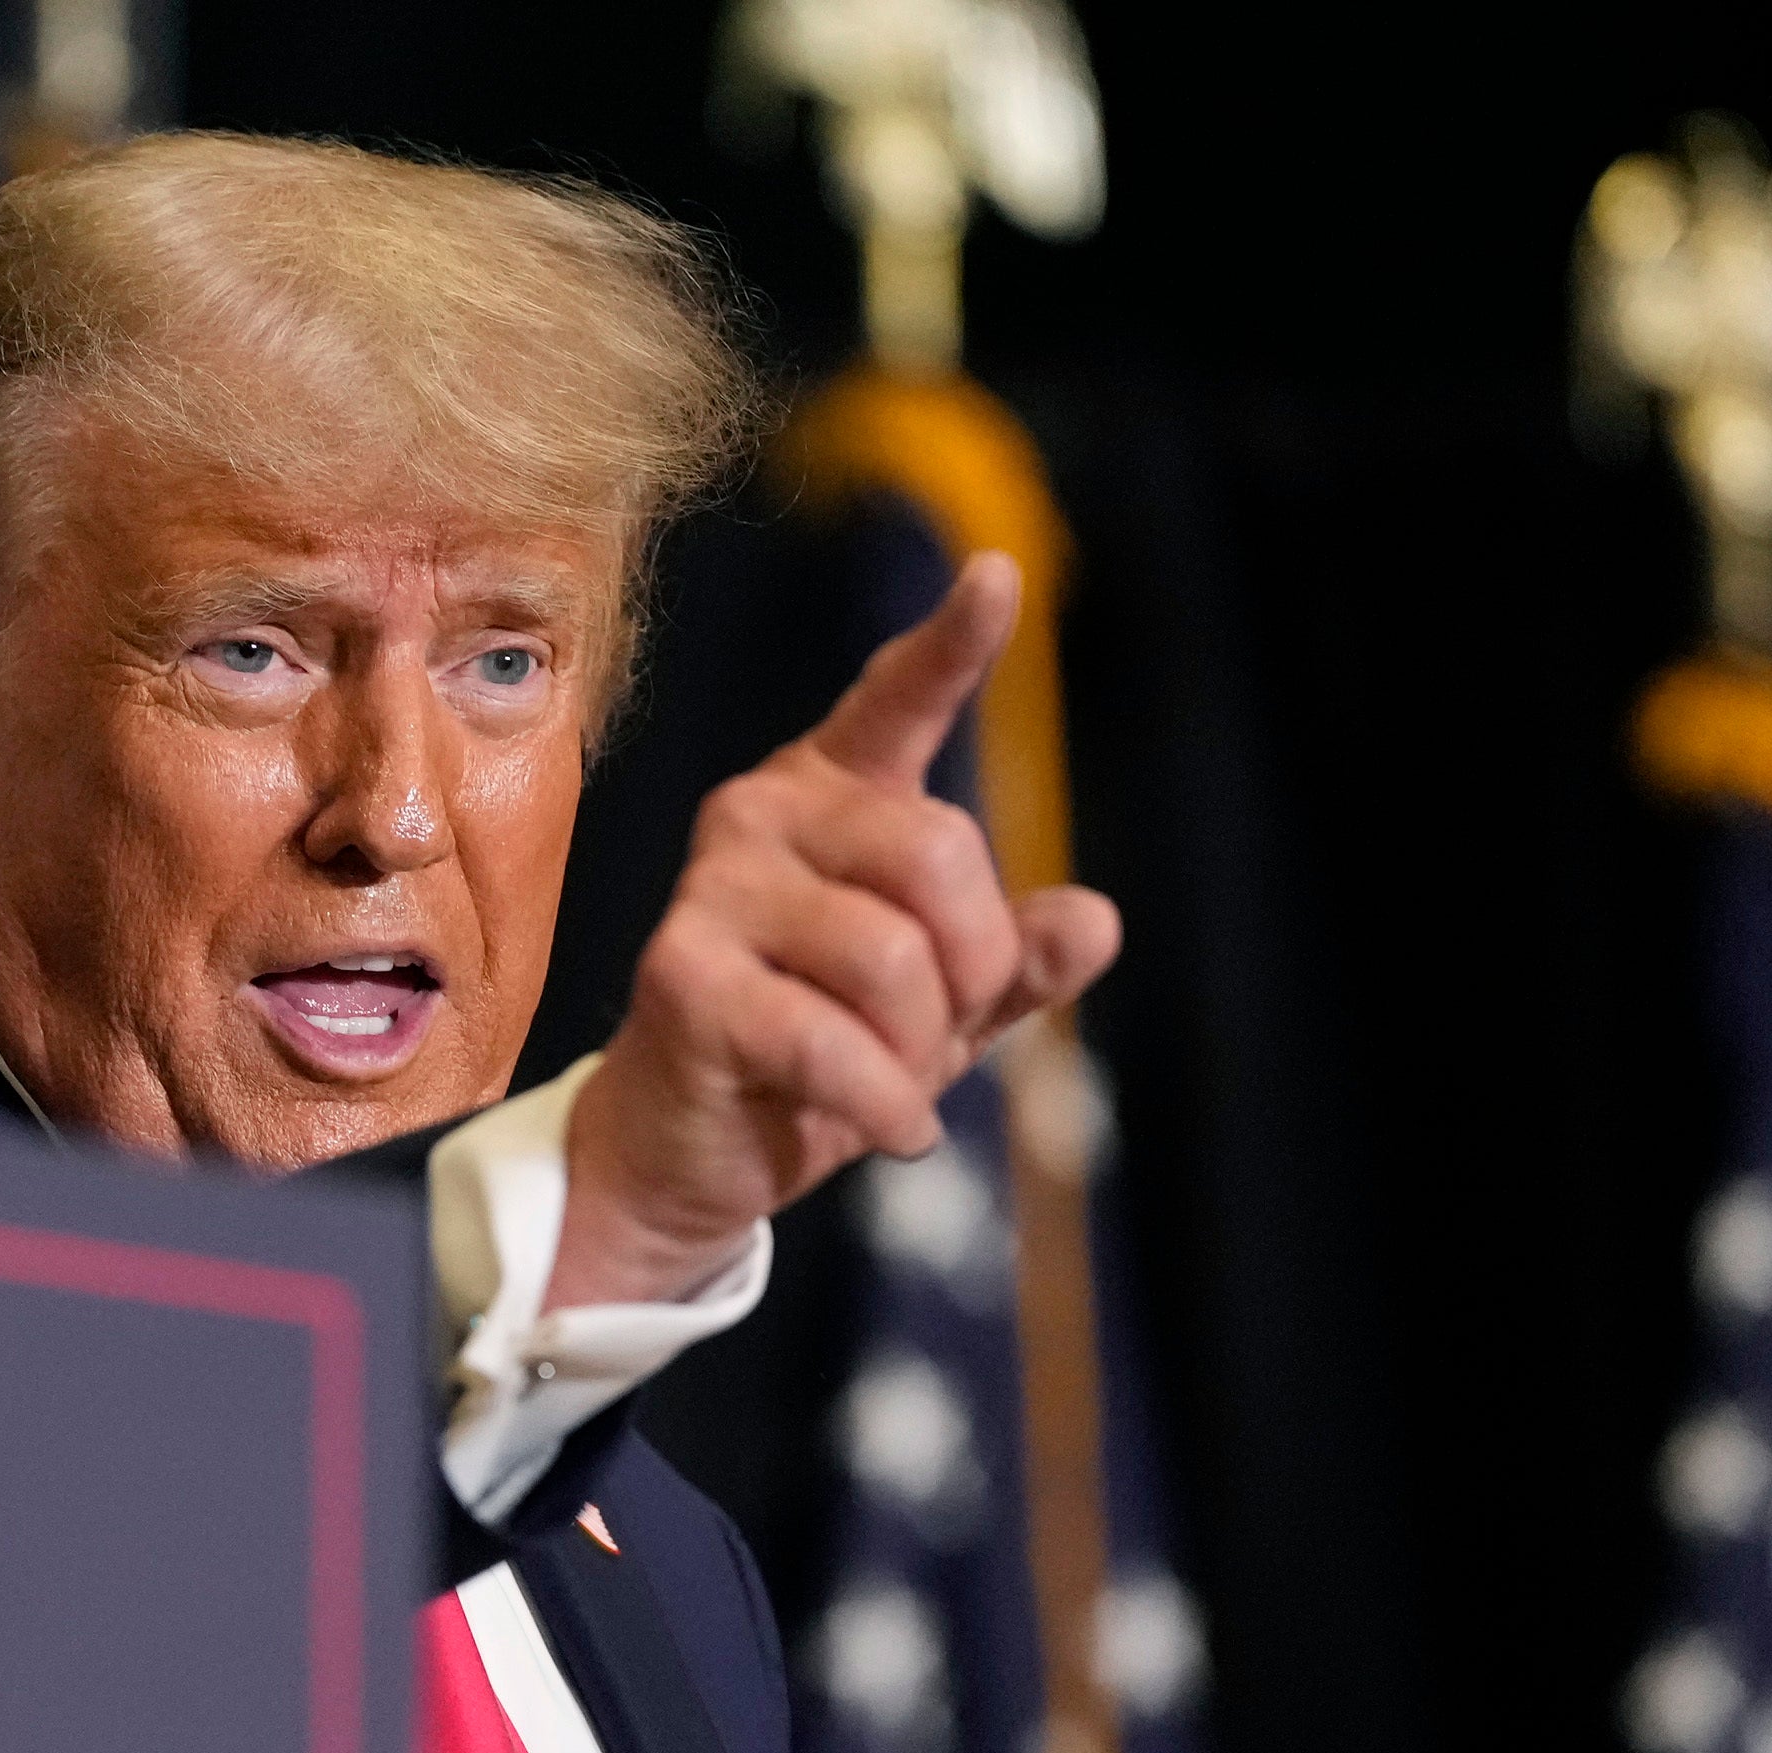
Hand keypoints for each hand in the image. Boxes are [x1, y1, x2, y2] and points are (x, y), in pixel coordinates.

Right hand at [548, 553, 1122, 1308]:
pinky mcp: (680, 977)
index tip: (997, 578)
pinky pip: (830, 1040)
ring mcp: (712, 889)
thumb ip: (1017, 963)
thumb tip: (1091, 922)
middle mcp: (763, 814)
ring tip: (899, 1087)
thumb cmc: (815, 1062)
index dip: (952, 644)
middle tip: (946, 1036)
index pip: (897, 702)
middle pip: (938, 851)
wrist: (690, 1156)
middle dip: (974, 966)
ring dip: (922, 1052)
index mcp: (832, 795)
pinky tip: (892, 1133)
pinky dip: (885, 1105)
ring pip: (891, 955)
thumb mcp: (943, 1011)